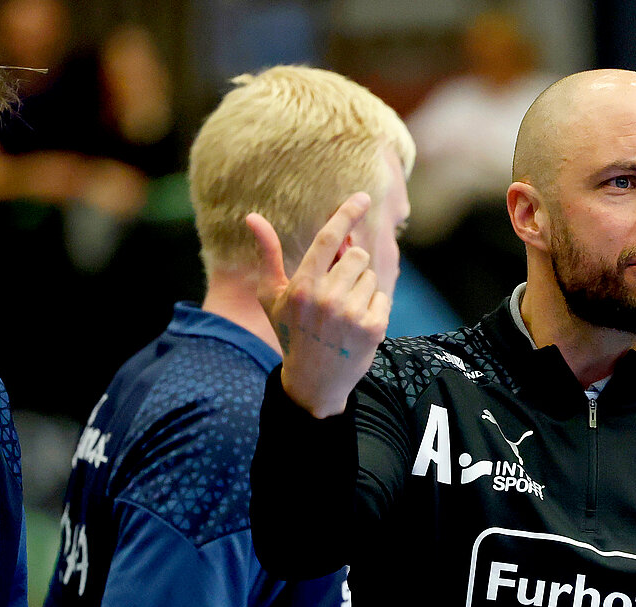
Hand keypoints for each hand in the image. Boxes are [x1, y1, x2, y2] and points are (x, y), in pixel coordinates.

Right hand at [249, 192, 389, 418]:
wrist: (314, 381)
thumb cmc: (291, 331)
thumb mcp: (272, 296)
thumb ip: (267, 255)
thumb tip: (252, 216)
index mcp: (302, 286)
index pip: (329, 239)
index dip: (346, 214)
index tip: (363, 197)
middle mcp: (327, 298)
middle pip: (357, 255)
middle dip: (351, 266)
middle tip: (337, 291)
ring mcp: (352, 314)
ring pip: (370, 277)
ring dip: (361, 289)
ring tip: (344, 312)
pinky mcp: (374, 328)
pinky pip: (383, 297)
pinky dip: (374, 307)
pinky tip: (357, 325)